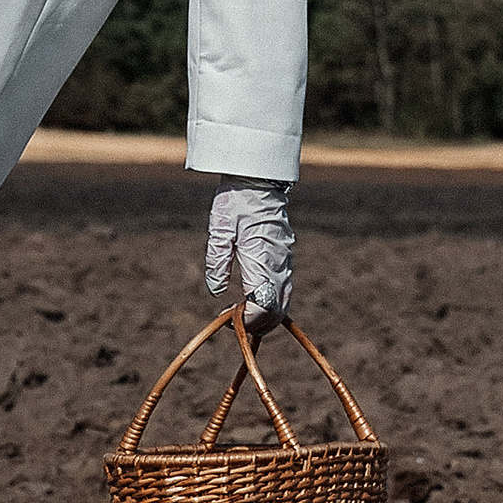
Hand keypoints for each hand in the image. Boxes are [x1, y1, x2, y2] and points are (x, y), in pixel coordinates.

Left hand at [204, 181, 293, 338]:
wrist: (259, 178)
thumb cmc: (237, 201)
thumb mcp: (220, 229)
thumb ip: (218, 261)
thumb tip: (216, 292)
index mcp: (264, 260)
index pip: (264, 306)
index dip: (248, 320)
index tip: (229, 319)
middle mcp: (279, 264)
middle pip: (277, 310)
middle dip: (257, 324)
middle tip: (234, 322)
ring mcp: (285, 261)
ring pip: (283, 302)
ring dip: (265, 315)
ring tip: (241, 313)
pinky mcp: (285, 256)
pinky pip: (283, 289)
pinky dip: (271, 302)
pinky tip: (253, 299)